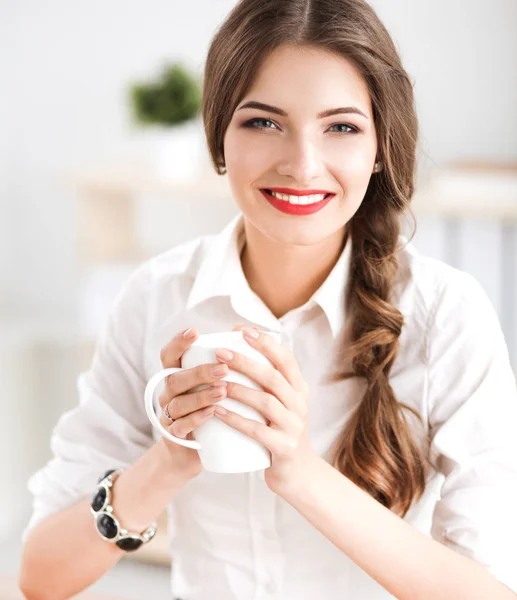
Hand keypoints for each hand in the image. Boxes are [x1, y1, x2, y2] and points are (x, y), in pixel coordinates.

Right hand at [157, 328, 228, 479]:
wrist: (194, 452)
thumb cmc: (211, 410)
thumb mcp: (213, 385)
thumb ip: (226, 362)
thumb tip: (252, 332)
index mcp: (177, 376)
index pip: (170, 355)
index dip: (179, 342)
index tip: (196, 331)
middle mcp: (169, 394)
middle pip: (175, 378)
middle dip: (200, 372)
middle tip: (224, 368)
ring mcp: (169, 416)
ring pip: (178, 403)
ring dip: (201, 396)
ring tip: (223, 391)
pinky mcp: (174, 437)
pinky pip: (180, 427)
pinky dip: (196, 419)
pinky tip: (213, 413)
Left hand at [211, 324, 317, 495]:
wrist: (298, 474)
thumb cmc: (281, 431)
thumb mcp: (284, 403)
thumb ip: (269, 381)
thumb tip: (240, 349)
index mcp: (300, 389)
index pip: (286, 359)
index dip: (265, 342)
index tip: (243, 330)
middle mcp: (300, 405)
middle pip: (273, 377)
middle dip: (246, 362)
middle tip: (220, 352)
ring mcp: (293, 427)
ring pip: (265, 401)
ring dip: (239, 389)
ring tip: (216, 381)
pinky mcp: (283, 448)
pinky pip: (257, 431)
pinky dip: (236, 420)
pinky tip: (218, 411)